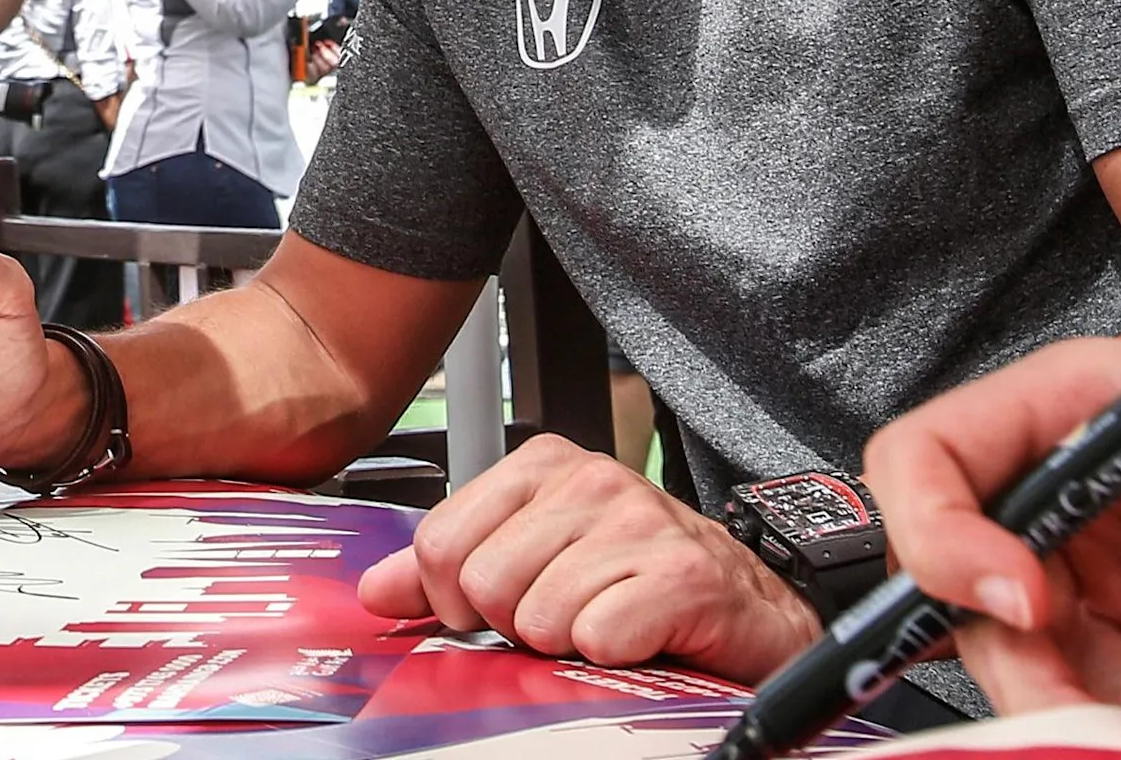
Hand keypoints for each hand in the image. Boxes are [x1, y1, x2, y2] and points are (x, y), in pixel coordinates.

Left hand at [360, 433, 816, 682]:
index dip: (456, 597)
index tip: (496, 606)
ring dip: (566, 641)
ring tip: (603, 621)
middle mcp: (590, 480)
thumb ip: (446, 570)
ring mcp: (638, 522)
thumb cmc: (638, 579)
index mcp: (542, 467)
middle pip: (483, 583)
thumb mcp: (534, 559)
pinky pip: (597, 637)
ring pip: (537, 616)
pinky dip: (611, 654)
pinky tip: (638, 634)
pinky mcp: (681, 575)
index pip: (440, 540)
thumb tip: (375, 590)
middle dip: (514, 623)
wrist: (746, 605)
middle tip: (562, 618)